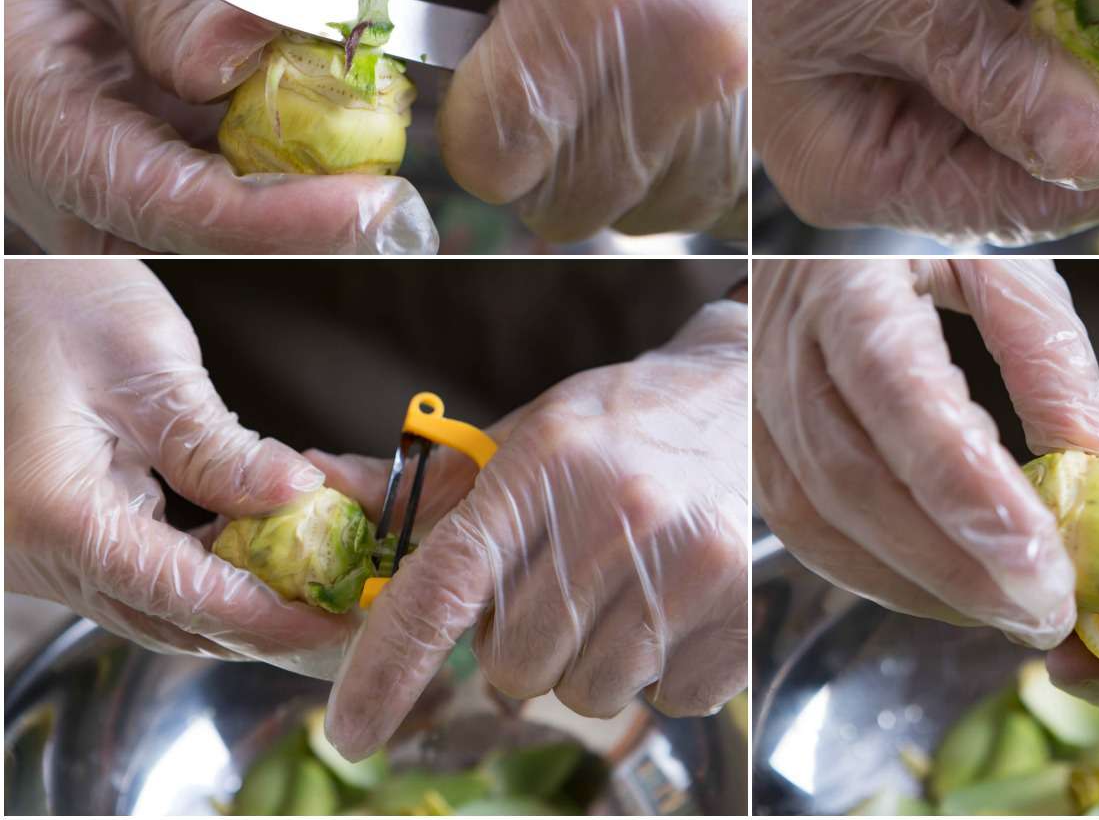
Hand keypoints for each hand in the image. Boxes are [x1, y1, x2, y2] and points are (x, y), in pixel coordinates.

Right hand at [3, 260, 351, 675]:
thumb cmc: (44, 304)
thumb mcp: (143, 362)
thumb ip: (216, 444)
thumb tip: (295, 495)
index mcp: (56, 515)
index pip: (180, 595)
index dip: (265, 619)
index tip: (330, 626)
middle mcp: (33, 551)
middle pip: (166, 617)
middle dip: (258, 623)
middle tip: (338, 616)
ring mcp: (33, 551)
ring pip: (149, 604)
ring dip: (230, 602)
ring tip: (311, 586)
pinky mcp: (46, 536)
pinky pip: (130, 575)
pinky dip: (195, 572)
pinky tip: (251, 552)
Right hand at [4, 0, 436, 253]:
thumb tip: (238, 64)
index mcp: (24, 104)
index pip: (155, 197)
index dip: (272, 217)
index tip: (370, 205)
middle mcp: (45, 154)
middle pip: (180, 234)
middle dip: (296, 226)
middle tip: (395, 202)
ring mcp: (86, 155)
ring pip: (199, 221)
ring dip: (294, 199)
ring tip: (380, 162)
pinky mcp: (127, 140)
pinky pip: (206, 179)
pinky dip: (278, 164)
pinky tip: (341, 132)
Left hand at [258, 0, 748, 242]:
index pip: (496, 143)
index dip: (471, 130)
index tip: (484, 86)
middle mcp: (688, 52)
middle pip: (556, 199)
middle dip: (530, 158)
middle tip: (546, 85)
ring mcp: (741, 102)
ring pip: (620, 215)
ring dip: (593, 173)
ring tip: (606, 85)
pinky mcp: (771, 137)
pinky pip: (682, 211)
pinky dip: (653, 178)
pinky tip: (655, 105)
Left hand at [310, 300, 748, 759]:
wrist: (749, 396)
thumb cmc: (623, 423)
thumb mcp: (529, 435)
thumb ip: (435, 489)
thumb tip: (323, 487)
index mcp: (544, 466)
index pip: (444, 586)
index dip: (389, 667)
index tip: (352, 728)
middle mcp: (614, 515)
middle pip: (517, 662)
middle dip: (524, 643)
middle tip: (562, 583)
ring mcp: (683, 566)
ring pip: (588, 692)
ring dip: (593, 661)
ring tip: (626, 586)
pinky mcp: (738, 609)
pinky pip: (666, 701)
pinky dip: (662, 671)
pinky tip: (676, 602)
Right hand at [753, 258, 1098, 647]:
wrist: (824, 238)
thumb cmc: (918, 240)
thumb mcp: (998, 263)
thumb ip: (1046, 354)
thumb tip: (1098, 463)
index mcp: (846, 281)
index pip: (897, 392)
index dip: (964, 484)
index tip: (1042, 559)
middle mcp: (782, 343)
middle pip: (851, 476)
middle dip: (953, 562)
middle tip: (1045, 609)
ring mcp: (754, 396)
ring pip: (815, 516)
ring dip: (915, 583)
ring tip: (1007, 610)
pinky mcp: (752, 440)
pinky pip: (798, 527)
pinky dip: (873, 573)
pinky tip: (943, 588)